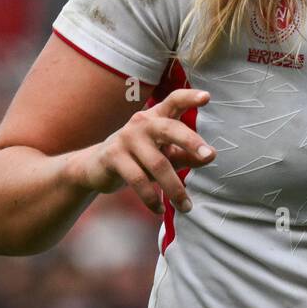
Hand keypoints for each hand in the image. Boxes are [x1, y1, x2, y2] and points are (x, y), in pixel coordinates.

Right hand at [73, 88, 213, 214]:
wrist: (95, 168)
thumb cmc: (140, 158)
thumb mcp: (165, 155)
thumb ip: (187, 154)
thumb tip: (211, 155)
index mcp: (157, 118)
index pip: (174, 101)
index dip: (189, 97)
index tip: (207, 97)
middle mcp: (142, 123)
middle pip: (170, 129)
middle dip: (191, 141)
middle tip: (209, 156)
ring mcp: (126, 138)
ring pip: (158, 164)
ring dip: (175, 189)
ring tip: (187, 207)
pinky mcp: (113, 157)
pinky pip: (138, 179)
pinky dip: (151, 198)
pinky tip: (159, 210)